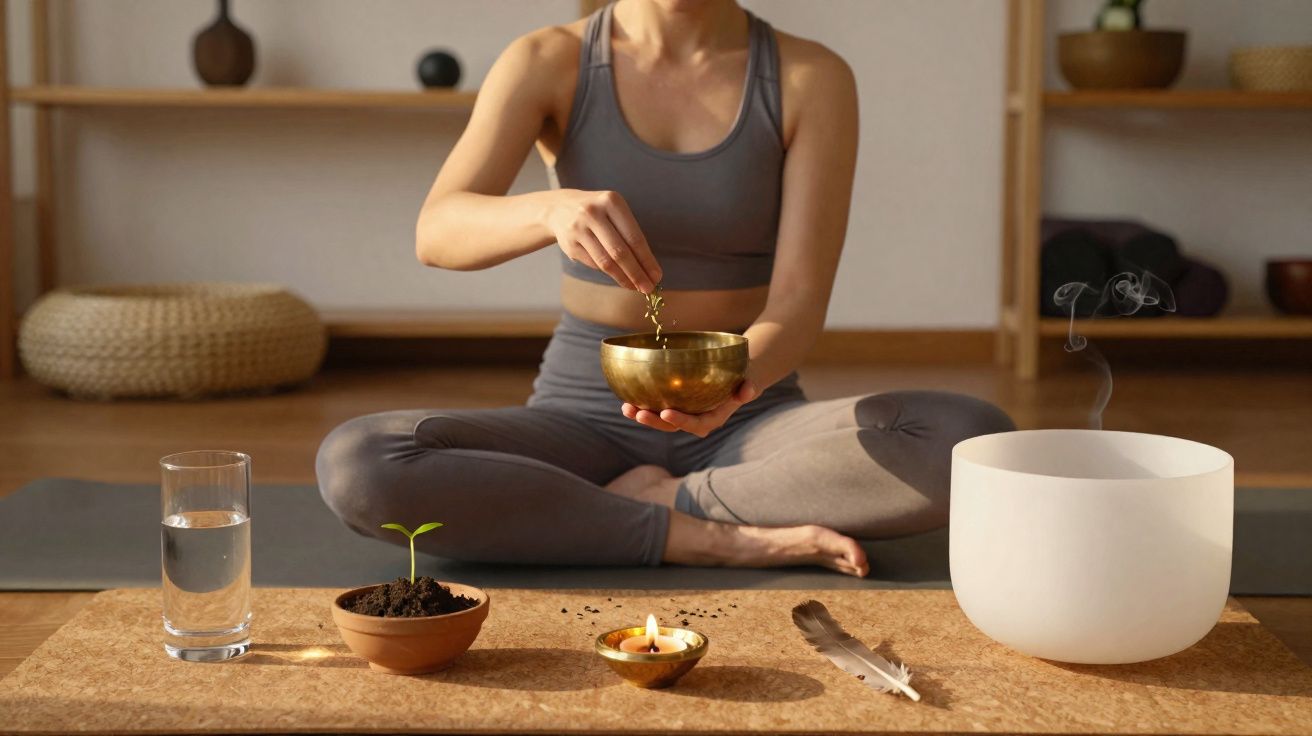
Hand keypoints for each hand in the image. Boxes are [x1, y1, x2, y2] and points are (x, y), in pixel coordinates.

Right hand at [546, 189, 661, 292]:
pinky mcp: (569, 244)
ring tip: (635, 287)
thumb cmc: (599, 213)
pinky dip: (609, 273)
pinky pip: (593, 264)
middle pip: (620, 252)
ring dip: (623, 278)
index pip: (634, 237)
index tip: (657, 276)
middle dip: (636, 273)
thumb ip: (630, 235)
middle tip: (648, 288)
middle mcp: (593, 213)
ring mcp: (578, 229)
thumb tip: (648, 269)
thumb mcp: (615, 212)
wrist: (560, 208)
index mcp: (611, 201)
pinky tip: (619, 278)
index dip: (647, 260)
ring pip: (605, 262)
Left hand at [622, 380, 757, 437]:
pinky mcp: (675, 405)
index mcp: (712, 418)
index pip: (696, 424)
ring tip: (626, 408)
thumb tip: (748, 390)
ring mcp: (683, 413)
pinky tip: (626, 399)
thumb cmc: (742, 378)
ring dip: (642, 415)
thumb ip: (749, 386)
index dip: (681, 421)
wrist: (736, 377)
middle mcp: (695, 419)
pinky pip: (656, 407)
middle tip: (638, 413)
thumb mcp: (749, 380)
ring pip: (660, 419)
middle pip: (672, 426)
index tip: (666, 413)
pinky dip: (642, 404)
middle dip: (655, 421)